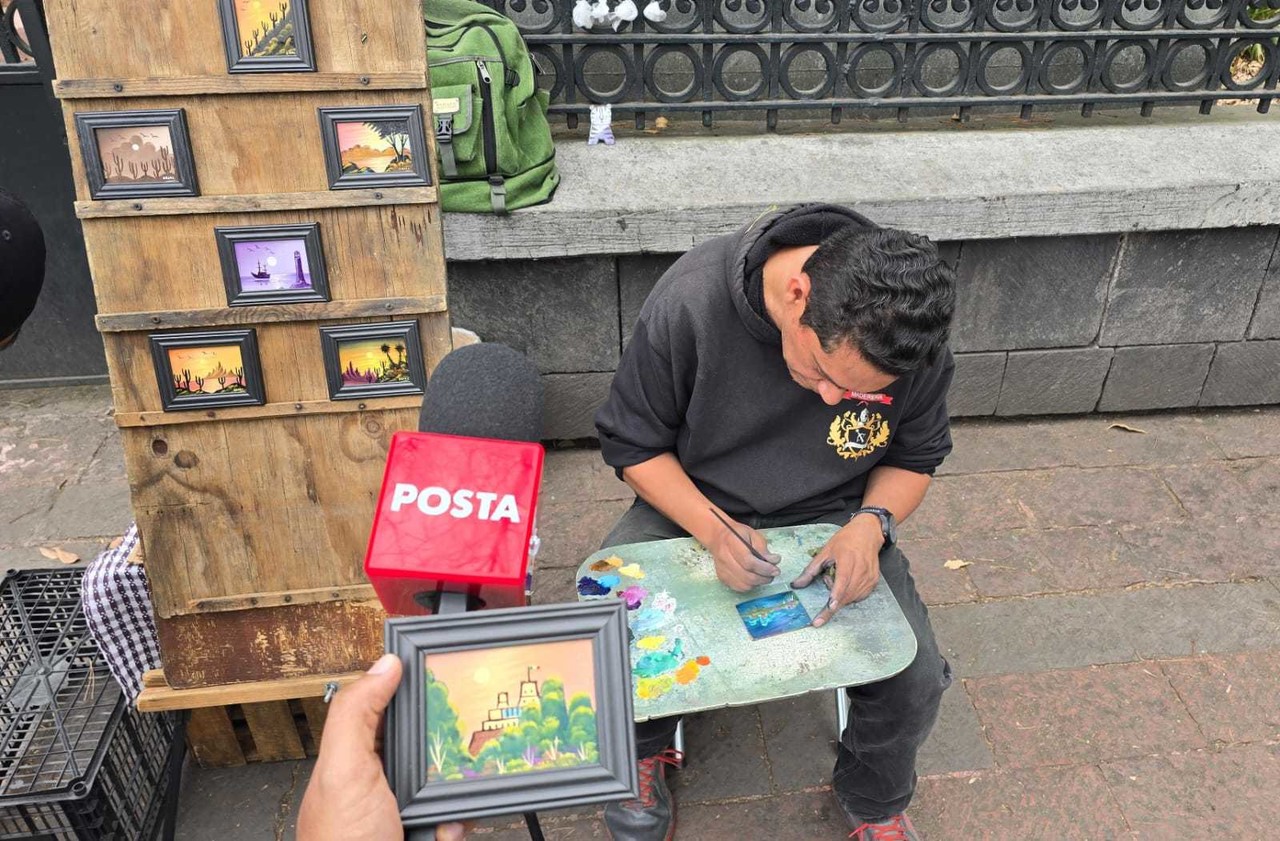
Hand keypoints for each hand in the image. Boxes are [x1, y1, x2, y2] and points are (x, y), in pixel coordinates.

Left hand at [297, 654, 465, 840]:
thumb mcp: (343, 771)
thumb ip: (358, 714)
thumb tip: (385, 664)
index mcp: (355, 758)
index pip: (387, 707)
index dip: (412, 691)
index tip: (441, 675)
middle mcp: (381, 782)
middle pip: (429, 743)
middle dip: (447, 745)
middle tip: (464, 738)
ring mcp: (406, 812)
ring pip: (451, 782)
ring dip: (458, 790)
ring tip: (449, 799)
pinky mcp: (428, 834)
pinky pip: (460, 819)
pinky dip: (459, 825)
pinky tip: (445, 831)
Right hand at [707, 515, 780, 591]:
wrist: (718, 538)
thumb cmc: (738, 535)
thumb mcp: (753, 534)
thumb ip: (763, 548)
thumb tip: (774, 561)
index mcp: (732, 542)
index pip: (749, 561)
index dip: (764, 568)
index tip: (776, 569)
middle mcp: (724, 557)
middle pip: (747, 576)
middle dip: (764, 578)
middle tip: (773, 574)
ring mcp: (722, 569)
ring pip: (744, 584)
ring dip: (758, 583)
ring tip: (765, 575)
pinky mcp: (722, 578)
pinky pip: (739, 587)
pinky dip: (750, 585)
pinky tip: (755, 578)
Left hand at [791, 514, 883, 626]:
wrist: (867, 533)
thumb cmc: (845, 540)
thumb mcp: (825, 552)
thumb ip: (810, 570)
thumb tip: (796, 585)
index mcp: (847, 560)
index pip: (842, 583)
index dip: (835, 598)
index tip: (830, 608)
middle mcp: (861, 570)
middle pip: (847, 595)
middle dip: (833, 600)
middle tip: (827, 580)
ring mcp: (870, 577)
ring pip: (852, 598)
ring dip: (841, 596)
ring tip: (838, 576)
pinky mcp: (874, 582)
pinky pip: (859, 596)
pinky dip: (849, 594)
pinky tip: (847, 581)